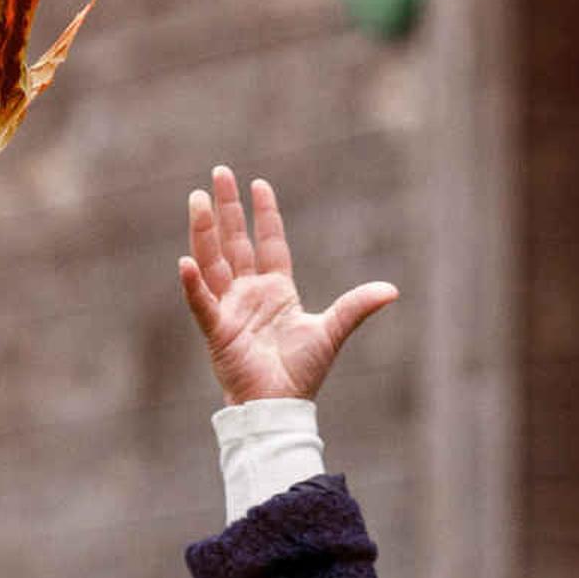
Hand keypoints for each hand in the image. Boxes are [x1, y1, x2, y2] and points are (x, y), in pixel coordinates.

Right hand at [175, 166, 396, 404]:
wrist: (280, 405)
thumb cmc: (302, 372)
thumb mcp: (332, 331)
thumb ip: (356, 307)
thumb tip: (392, 290)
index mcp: (276, 290)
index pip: (269, 243)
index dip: (265, 214)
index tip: (259, 183)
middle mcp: (249, 293)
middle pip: (235, 241)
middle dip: (228, 207)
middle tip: (220, 172)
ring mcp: (230, 309)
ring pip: (213, 261)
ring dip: (204, 231)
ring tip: (197, 199)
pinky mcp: (217, 330)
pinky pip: (202, 302)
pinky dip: (193, 284)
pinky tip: (186, 261)